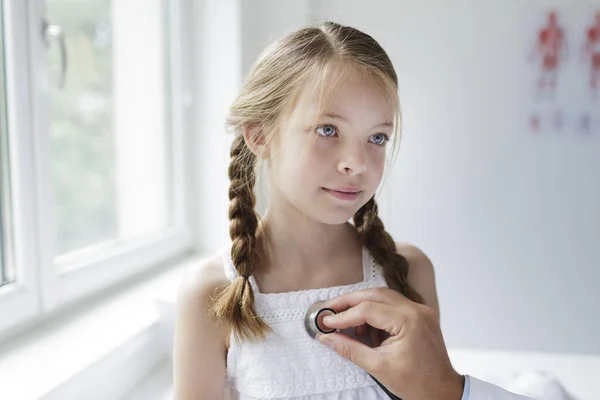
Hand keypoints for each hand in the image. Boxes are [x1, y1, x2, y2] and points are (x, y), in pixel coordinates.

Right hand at [317, 287, 463, 399]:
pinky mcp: (420, 315)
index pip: (368, 309)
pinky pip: (393, 305)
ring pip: (384, 296)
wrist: (443, 391)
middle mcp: (417, 310)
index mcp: (409, 321)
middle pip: (375, 294)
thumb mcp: (378, 367)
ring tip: (346, 321)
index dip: (344, 315)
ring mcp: (420, 311)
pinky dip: (376, 311)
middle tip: (330, 310)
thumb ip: (350, 349)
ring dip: (362, 304)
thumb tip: (326, 337)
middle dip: (350, 301)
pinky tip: (366, 327)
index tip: (327, 322)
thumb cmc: (417, 383)